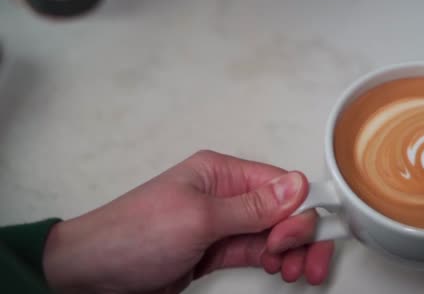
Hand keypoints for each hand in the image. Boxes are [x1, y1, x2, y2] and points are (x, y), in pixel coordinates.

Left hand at [43, 150, 333, 293]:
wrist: (92, 274)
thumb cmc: (131, 235)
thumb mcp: (198, 219)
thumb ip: (252, 207)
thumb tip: (296, 186)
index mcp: (220, 173)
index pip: (278, 185)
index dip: (300, 210)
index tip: (307, 236)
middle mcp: (225, 195)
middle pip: (281, 210)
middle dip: (299, 235)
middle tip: (304, 261)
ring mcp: (222, 224)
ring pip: (273, 233)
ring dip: (290, 251)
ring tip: (293, 271)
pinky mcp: (216, 249)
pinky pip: (256, 251)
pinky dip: (273, 260)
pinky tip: (280, 269)